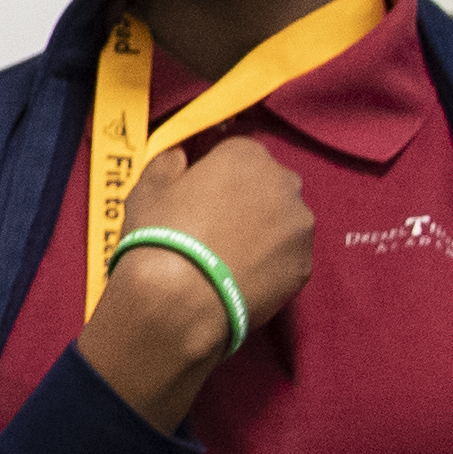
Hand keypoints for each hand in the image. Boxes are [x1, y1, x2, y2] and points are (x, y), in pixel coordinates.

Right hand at [82, 137, 317, 429]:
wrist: (179, 299)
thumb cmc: (161, 235)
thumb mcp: (148, 187)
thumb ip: (169, 162)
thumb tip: (180, 157)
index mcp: (246, 155)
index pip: (237, 153)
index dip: (216, 176)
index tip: (200, 198)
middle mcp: (284, 182)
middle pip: (268, 185)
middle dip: (248, 201)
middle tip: (216, 230)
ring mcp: (299, 226)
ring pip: (283, 222)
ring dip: (264, 232)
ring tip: (230, 259)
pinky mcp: (304, 265)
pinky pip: (287, 257)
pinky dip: (271, 264)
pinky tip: (243, 278)